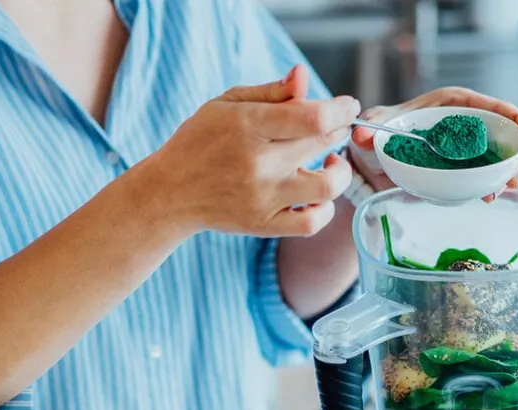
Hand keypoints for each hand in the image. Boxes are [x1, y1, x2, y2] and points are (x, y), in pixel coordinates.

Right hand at [140, 65, 359, 237]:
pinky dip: (325, 209)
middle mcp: (259, 162)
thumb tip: (303, 76)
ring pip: (328, 186)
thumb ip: (271, 92)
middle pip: (323, 143)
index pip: (314, 116)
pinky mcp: (264, 224)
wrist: (169, 192)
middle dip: (340, 130)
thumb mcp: (227, 104)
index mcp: (249, 125)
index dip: (341, 109)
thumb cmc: (200, 142)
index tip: (347, 106)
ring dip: (341, 171)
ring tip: (332, 163)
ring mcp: (263, 197)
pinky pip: (311, 223)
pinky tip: (317, 194)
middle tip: (334, 127)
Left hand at [348, 87, 517, 202]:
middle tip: (514, 176)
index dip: (513, 116)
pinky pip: (489, 175)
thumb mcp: (374, 129)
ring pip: (499, 157)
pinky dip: (501, 184)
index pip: (488, 106)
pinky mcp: (465, 170)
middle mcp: (465, 125)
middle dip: (515, 153)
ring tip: (503, 190)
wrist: (372, 161)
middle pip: (502, 133)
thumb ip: (368, 131)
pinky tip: (510, 196)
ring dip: (509, 173)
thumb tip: (360, 134)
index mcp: (450, 105)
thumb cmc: (378, 134)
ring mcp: (468, 149)